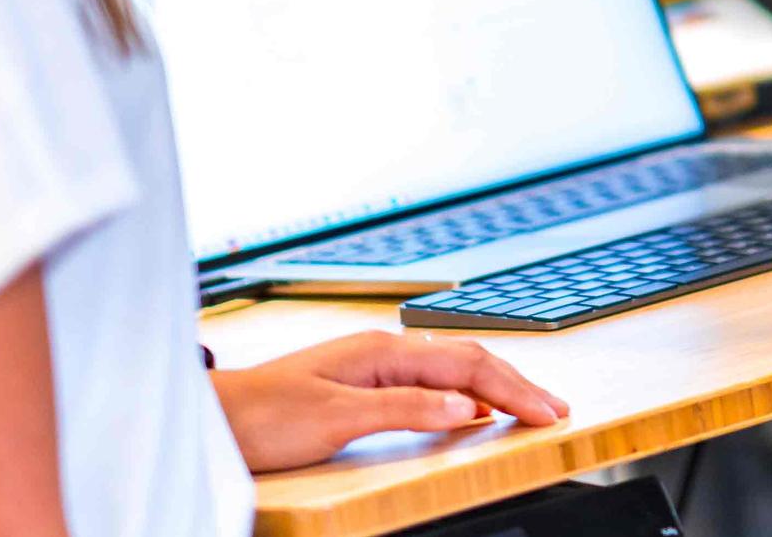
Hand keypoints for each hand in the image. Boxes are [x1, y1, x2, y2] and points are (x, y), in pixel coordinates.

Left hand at [209, 332, 566, 472]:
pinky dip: (466, 393)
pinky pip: (432, 383)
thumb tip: (466, 406)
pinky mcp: (365, 386)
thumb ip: (405, 409)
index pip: (468, 365)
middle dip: (517, 383)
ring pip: (452, 368)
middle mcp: (383, 352)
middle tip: (555, 410)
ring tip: (530, 404)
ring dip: (496, 386)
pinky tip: (475, 408)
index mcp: (383, 351)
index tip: (548, 412)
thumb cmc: (264, 415)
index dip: (514, 389)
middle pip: (468, 360)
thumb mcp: (337, 417)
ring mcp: (374, 366)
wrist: (215, 419)